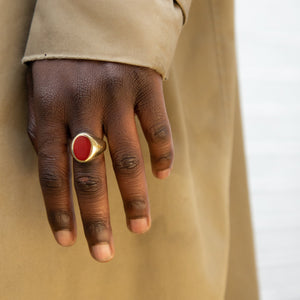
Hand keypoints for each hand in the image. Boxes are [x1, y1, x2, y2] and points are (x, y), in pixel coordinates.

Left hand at [26, 60, 173, 261]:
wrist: (97, 13)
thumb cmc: (65, 60)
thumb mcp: (42, 89)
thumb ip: (47, 130)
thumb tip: (59, 174)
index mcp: (50, 107)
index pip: (52, 171)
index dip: (59, 210)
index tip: (67, 240)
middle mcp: (83, 104)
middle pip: (90, 174)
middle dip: (97, 219)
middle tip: (103, 253)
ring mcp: (116, 94)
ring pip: (127, 158)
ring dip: (135, 198)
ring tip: (140, 226)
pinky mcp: (145, 84)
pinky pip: (157, 129)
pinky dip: (163, 155)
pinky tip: (162, 175)